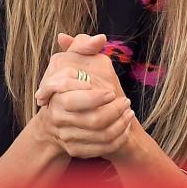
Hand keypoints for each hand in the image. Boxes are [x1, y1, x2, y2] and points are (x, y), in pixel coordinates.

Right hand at [35, 33, 134, 159]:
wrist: (60, 116)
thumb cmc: (72, 80)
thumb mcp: (75, 59)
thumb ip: (84, 46)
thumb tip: (99, 39)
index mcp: (56, 93)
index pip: (73, 99)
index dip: (94, 97)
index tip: (111, 92)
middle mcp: (57, 116)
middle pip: (92, 120)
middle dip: (114, 111)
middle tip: (126, 102)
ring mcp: (64, 135)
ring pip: (99, 135)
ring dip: (120, 124)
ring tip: (129, 112)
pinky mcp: (74, 149)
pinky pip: (100, 148)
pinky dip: (117, 139)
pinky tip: (125, 128)